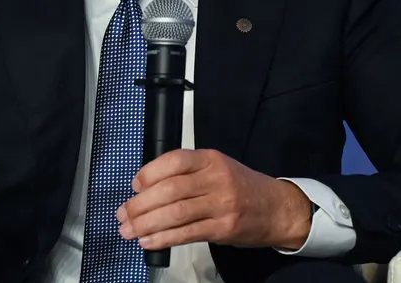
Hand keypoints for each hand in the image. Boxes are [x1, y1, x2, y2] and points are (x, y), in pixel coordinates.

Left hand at [117, 149, 312, 250]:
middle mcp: (216, 179)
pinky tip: (149, 241)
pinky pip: (187, 233)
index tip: (134, 185)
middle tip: (123, 214)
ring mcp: (221, 204)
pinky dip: (164, 238)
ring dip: (147, 224)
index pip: (174, 161)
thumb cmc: (241, 187)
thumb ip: (187, 173)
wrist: (277, 208)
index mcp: (210, 159)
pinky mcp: (224, 228)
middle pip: (170, 190)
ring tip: (129, 230)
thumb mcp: (216, 168)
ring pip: (176, 213)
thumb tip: (146, 186)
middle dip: (141, 204)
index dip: (149, 173)